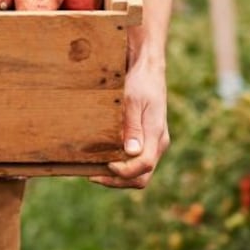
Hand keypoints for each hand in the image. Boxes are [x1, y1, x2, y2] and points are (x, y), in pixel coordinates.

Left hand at [90, 56, 169, 188]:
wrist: (148, 69)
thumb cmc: (140, 82)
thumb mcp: (133, 101)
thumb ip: (132, 127)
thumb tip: (132, 152)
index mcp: (156, 135)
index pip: (143, 166)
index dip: (123, 172)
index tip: (105, 165)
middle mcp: (157, 143)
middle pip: (142, 176)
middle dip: (118, 181)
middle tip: (93, 175)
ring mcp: (153, 143)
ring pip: (139, 173)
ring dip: (117, 177)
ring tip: (94, 171)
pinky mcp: (146, 139)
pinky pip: (135, 162)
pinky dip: (120, 166)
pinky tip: (102, 160)